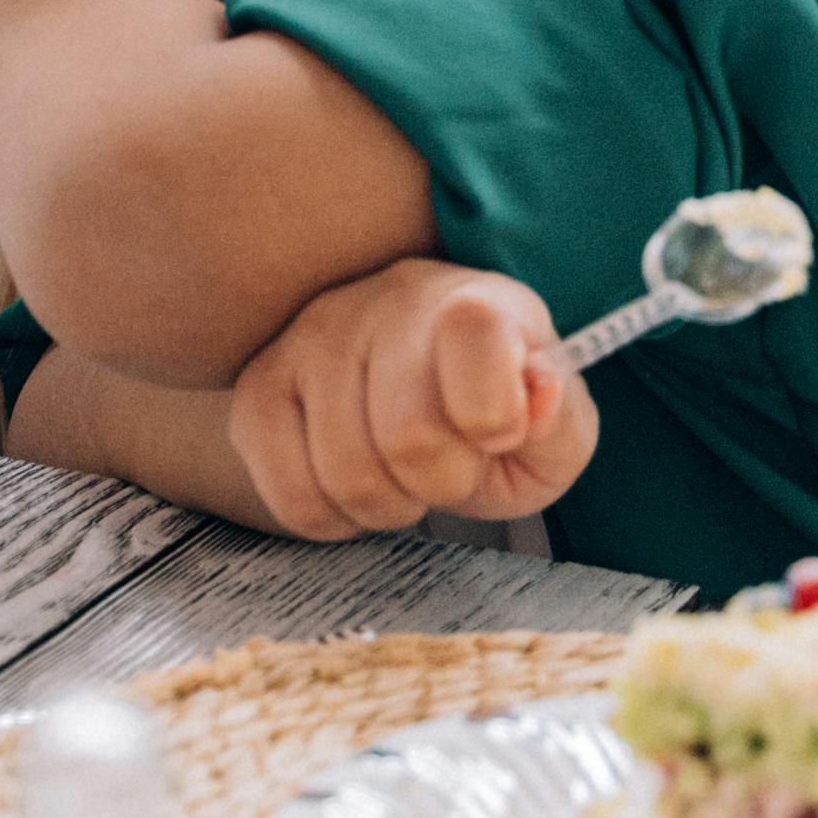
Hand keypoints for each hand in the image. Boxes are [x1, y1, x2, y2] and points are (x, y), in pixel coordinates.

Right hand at [228, 259, 599, 539]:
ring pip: (345, 475)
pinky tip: (357, 480)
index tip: (501, 434)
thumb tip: (533, 395)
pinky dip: (335, 517)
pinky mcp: (259, 390)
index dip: (494, 414)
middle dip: (444, 482)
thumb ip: (558, 420)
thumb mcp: (551, 431)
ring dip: (389, 503)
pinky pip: (291, 498)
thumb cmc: (492, 415)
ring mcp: (312, 339)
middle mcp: (386, 301)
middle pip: (409, 437)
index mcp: (474, 301)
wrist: (419, 394)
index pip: (473, 332)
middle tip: (450, 466)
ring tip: (403, 472)